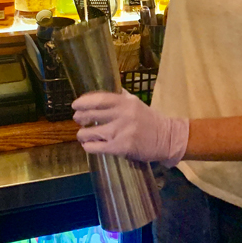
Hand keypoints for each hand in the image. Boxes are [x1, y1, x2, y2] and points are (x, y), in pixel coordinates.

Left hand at [73, 90, 189, 167]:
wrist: (166, 138)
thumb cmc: (149, 120)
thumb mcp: (136, 103)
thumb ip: (120, 98)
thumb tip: (101, 94)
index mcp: (125, 102)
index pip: (99, 99)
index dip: (83, 101)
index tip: (75, 105)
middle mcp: (122, 115)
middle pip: (91, 114)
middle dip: (80, 117)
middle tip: (77, 119)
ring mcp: (121, 132)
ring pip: (90, 132)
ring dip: (82, 134)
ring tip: (82, 135)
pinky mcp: (121, 147)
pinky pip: (96, 147)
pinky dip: (88, 146)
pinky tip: (88, 145)